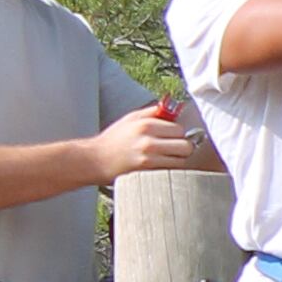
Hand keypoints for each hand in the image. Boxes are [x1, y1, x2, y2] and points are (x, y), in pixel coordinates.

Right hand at [90, 101, 210, 182]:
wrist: (95, 160)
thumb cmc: (114, 139)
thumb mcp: (131, 118)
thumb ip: (153, 112)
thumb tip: (174, 108)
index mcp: (146, 125)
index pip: (180, 129)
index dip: (178, 133)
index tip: (171, 136)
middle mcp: (149, 141)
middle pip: (186, 146)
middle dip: (182, 147)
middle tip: (173, 148)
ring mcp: (149, 159)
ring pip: (181, 160)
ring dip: (177, 159)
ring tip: (166, 157)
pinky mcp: (147, 173)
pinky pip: (171, 171)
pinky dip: (170, 169)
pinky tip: (160, 166)